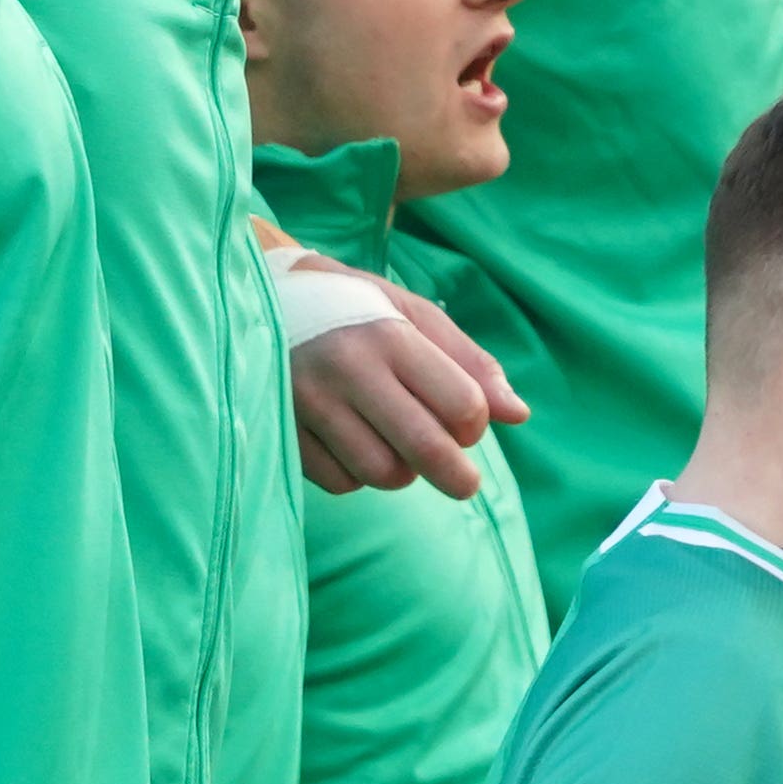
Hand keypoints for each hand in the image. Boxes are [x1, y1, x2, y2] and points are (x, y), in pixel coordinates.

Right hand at [291, 275, 524, 497]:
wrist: (264, 299)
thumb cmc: (355, 309)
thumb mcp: (413, 315)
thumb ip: (469, 362)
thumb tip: (518, 415)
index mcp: (390, 336)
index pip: (461, 405)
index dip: (475, 426)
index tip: (467, 425)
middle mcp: (348, 369)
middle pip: (425, 449)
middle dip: (457, 477)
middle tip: (465, 484)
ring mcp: (308, 403)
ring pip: (381, 473)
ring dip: (401, 472)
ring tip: (394, 444)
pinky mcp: (281, 430)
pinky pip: (339, 482)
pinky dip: (356, 476)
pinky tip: (352, 444)